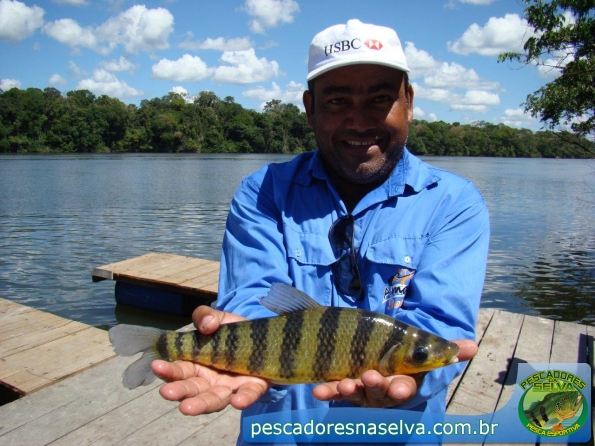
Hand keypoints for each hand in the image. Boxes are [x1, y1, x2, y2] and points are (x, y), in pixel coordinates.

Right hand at [151, 306, 271, 414]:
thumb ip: (206, 316)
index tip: (156, 365)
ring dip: (201, 404)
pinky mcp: (253, 387)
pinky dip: (243, 399)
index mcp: (197, 365)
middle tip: (166, 392)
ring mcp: (230, 387)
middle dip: (179, 391)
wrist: (263, 338)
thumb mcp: (218, 319)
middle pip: (193, 389)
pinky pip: (248, 395)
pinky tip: (237, 401)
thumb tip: (206, 324)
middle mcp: (210, 381)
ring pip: (215, 399)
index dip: (168, 369)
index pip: (179, 370)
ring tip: (187, 408)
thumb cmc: (233, 332)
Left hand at [312, 339, 477, 407]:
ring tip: (342, 384)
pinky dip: (326, 391)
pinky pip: (333, 390)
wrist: (374, 349)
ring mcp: (360, 389)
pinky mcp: (341, 385)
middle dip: (373, 388)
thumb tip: (473, 346)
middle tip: (368, 378)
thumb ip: (446, 349)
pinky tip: (319, 389)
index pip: (404, 388)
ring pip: (355, 393)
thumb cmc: (403, 354)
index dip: (401, 389)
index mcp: (402, 381)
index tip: (397, 387)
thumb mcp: (421, 349)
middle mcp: (381, 389)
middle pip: (378, 393)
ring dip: (348, 390)